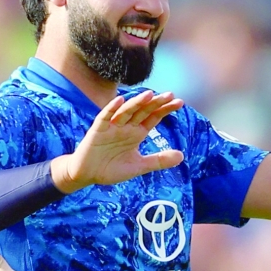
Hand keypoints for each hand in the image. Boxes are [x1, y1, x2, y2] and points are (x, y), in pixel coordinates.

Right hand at [51, 90, 184, 192]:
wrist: (87, 175)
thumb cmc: (111, 168)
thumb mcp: (139, 166)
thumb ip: (158, 161)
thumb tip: (182, 156)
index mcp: (136, 133)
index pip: (153, 117)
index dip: (165, 109)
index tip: (179, 102)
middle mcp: (126, 126)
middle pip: (142, 111)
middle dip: (155, 103)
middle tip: (170, 95)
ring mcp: (112, 127)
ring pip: (126, 111)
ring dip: (136, 103)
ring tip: (149, 95)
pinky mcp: (97, 130)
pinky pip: (105, 117)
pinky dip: (111, 109)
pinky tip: (119, 101)